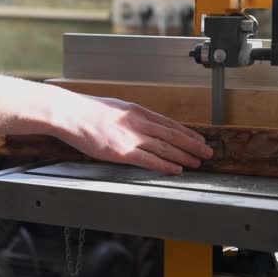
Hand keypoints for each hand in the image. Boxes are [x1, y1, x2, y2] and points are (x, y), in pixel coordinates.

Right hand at [50, 95, 212, 173]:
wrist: (69, 114)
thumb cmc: (85, 111)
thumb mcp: (114, 107)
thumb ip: (129, 117)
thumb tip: (139, 124)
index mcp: (136, 111)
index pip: (168, 123)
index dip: (186, 132)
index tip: (198, 138)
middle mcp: (138, 122)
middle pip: (172, 135)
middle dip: (193, 144)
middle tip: (207, 152)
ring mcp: (131, 137)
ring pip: (165, 147)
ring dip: (184, 156)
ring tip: (198, 162)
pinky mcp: (122, 151)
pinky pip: (149, 160)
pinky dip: (165, 165)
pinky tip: (176, 169)